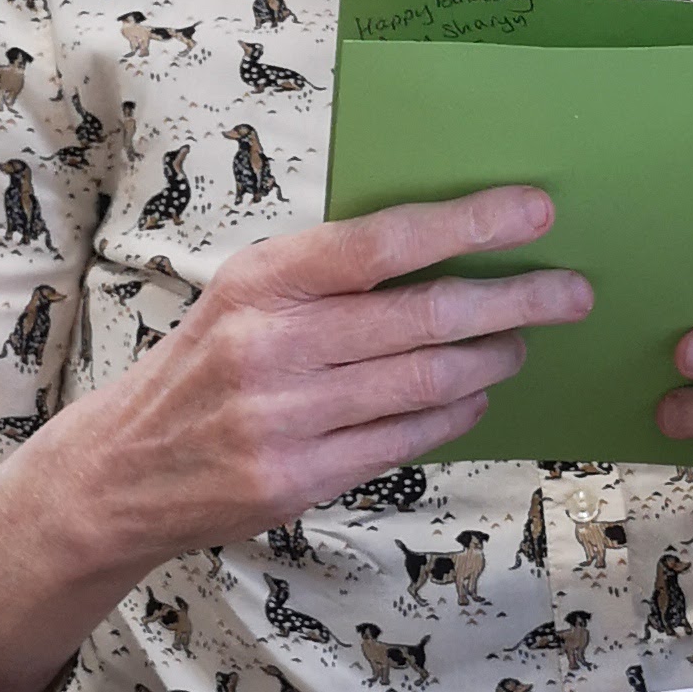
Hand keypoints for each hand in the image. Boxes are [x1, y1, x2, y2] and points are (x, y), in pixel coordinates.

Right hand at [0, 190, 589, 691]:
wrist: (120, 472)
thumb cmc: (201, 368)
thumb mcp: (243, 297)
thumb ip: (327, 276)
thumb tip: (444, 246)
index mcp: (261, 281)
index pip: (385, 241)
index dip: (470, 224)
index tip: (535, 210)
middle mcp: (272, 346)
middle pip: (427, 316)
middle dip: (516, 301)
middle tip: (571, 293)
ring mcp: (287, 419)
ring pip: (429, 382)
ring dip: (493, 361)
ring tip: (521, 345)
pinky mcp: (300, 481)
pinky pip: (407, 440)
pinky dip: (454, 413)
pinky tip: (473, 396)